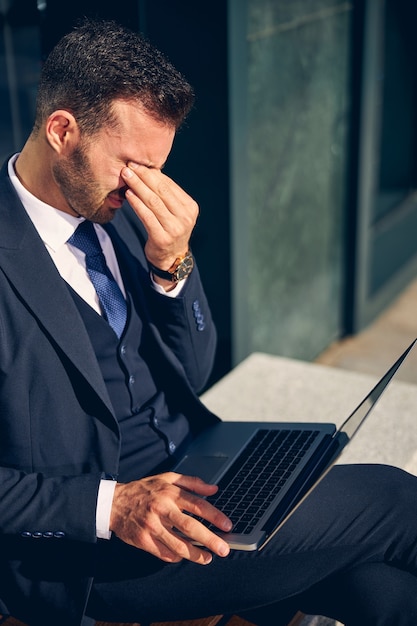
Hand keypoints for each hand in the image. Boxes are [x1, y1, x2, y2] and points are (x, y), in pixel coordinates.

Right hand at [110, 472, 231, 564]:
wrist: (114, 502)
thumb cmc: (144, 490)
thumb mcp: (167, 478)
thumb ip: (192, 482)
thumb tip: (214, 489)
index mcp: (170, 493)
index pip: (197, 505)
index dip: (215, 516)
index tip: (227, 525)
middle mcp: (162, 509)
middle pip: (190, 527)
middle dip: (209, 540)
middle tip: (224, 550)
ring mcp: (151, 526)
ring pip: (177, 545)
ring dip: (195, 555)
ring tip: (208, 558)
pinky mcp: (142, 540)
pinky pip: (163, 553)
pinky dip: (176, 557)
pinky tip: (184, 556)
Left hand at [121, 163, 197, 271]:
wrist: (171, 257)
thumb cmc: (170, 229)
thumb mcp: (174, 212)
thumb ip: (165, 195)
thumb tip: (148, 171)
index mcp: (190, 207)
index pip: (169, 185)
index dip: (152, 173)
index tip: (137, 164)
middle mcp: (185, 217)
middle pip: (161, 191)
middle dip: (143, 177)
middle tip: (129, 167)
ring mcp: (175, 228)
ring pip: (153, 202)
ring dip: (138, 187)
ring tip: (126, 177)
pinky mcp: (162, 238)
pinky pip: (147, 217)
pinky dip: (137, 204)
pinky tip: (128, 195)